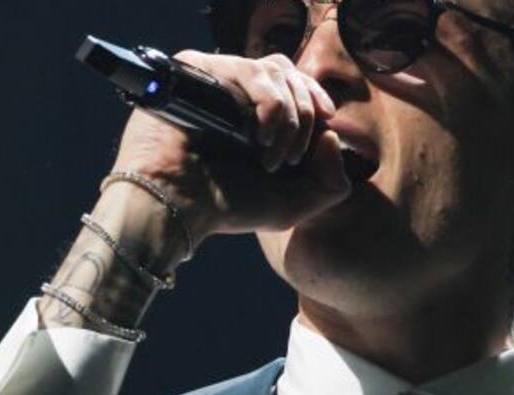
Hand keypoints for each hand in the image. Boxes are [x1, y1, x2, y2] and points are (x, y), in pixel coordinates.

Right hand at [109, 51, 350, 242]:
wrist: (180, 206)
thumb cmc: (228, 206)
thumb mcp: (293, 203)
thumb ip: (331, 180)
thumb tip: (332, 135)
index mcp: (255, 113)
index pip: (294, 83)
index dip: (315, 97)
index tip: (327, 119)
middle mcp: (235, 93)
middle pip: (289, 73)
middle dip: (304, 116)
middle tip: (293, 158)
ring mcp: (215, 79)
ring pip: (274, 70)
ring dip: (287, 116)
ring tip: (272, 155)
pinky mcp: (195, 70)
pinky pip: (247, 69)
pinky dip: (268, 103)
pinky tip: (259, 136)